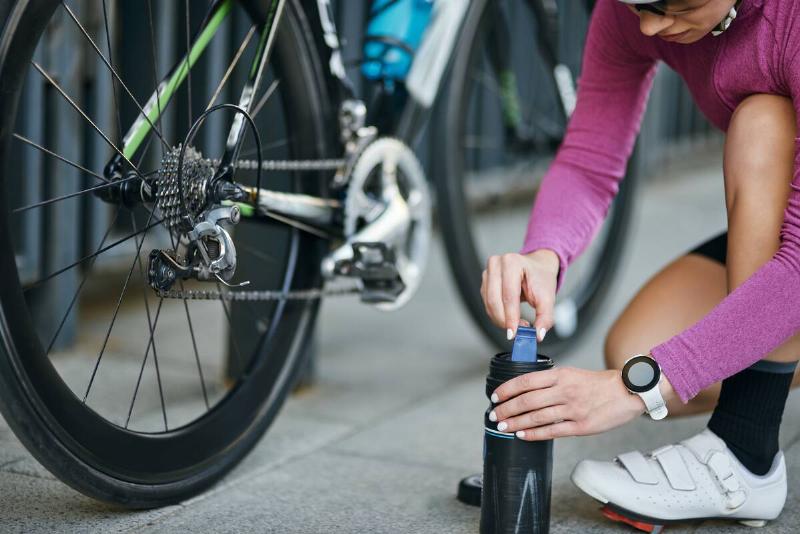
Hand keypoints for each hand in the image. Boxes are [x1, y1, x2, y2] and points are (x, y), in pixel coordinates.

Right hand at [480, 249, 558, 340]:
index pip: (509, 295)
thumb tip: (538, 335)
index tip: (514, 333)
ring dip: (500, 320)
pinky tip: (509, 317)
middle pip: (495, 301)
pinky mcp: (484, 282)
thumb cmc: (541, 278)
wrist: (537, 267)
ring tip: (516, 323)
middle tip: (517, 332)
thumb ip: (545, 317)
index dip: (511, 317)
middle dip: (505, 321)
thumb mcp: (548, 297)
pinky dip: (497, 315)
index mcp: (512, 263)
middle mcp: (496, 264)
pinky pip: (487, 304)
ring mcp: (488, 273)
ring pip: (489, 305)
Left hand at [489, 367, 664, 440]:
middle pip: (527, 400)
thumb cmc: (598, 383)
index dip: (506, 389)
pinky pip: (552, 431)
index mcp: (561, 375)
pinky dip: (534, 434)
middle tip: (494, 415)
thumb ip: (550, 380)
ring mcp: (573, 409)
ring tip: (503, 426)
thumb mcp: (572, 373)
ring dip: (516, 423)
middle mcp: (565, 391)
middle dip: (506, 409)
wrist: (628, 392)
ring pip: (536, 417)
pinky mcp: (582, 426)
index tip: (494, 397)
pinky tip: (522, 435)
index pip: (526, 381)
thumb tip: (524, 389)